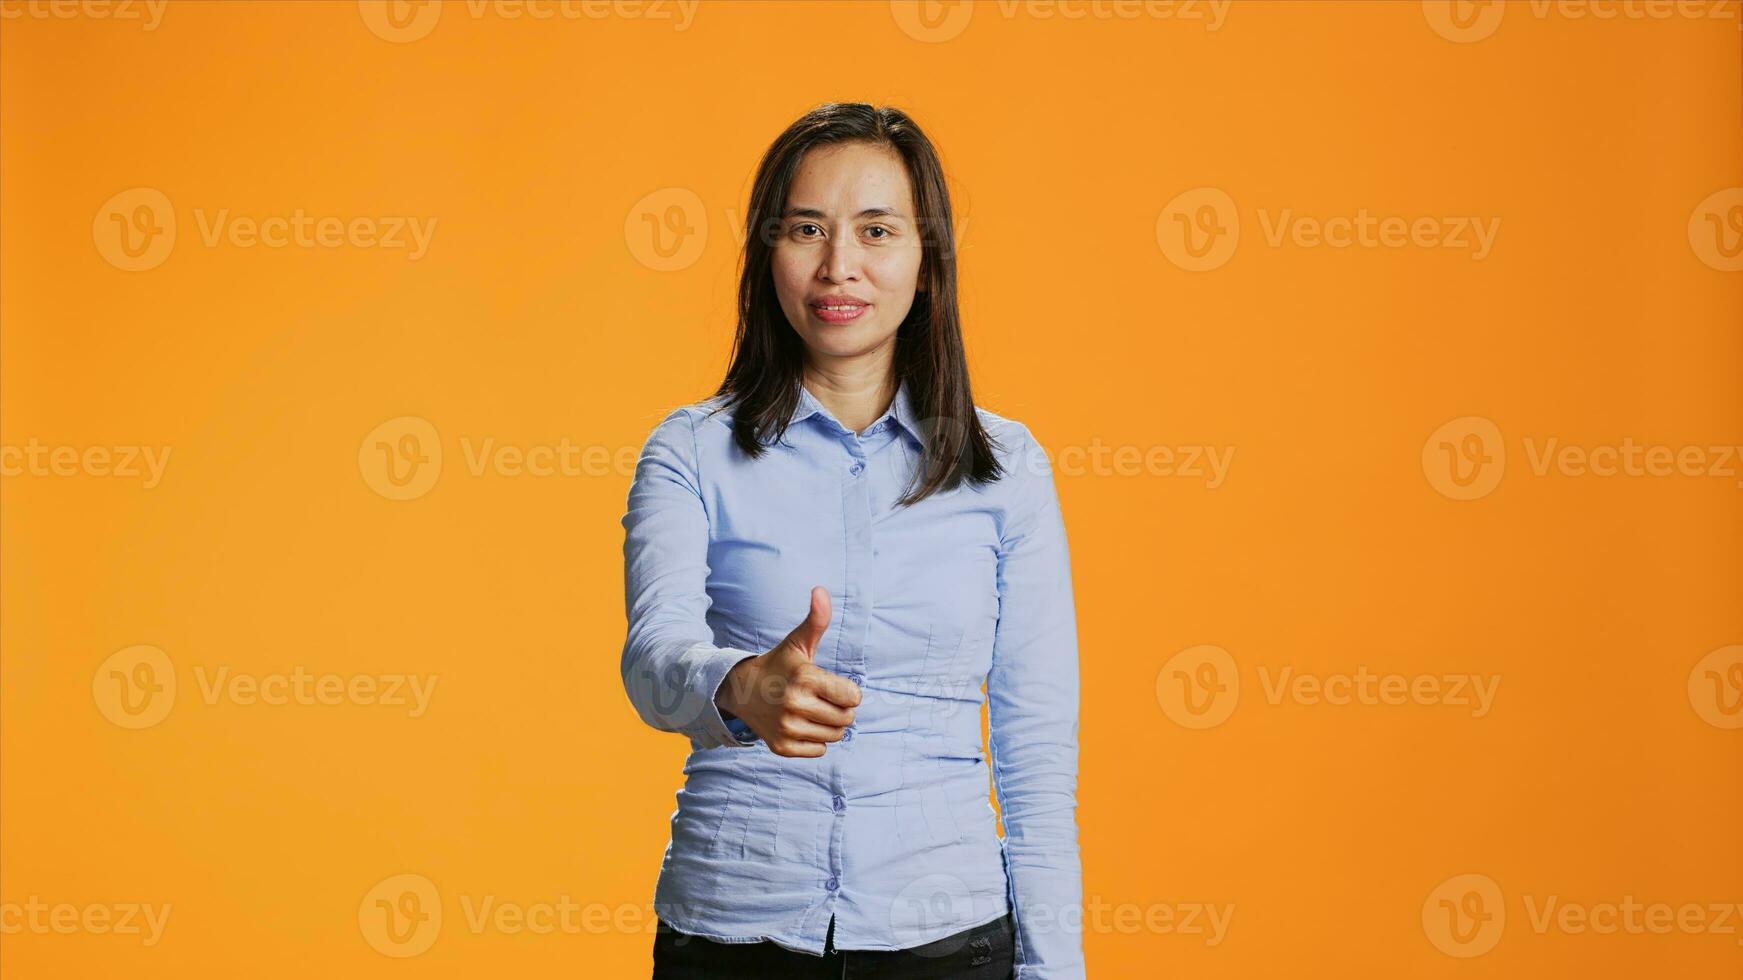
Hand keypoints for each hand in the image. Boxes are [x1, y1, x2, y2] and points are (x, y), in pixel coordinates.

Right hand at [715, 585, 862, 757]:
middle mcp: (795, 705)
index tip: (831, 685)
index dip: (848, 691)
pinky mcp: (782, 747)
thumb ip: (816, 619)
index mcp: (805, 678)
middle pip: (847, 718)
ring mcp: (787, 728)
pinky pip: (820, 749)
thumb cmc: (779, 665)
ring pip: (835, 736)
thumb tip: (821, 590)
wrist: (741, 691)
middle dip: (841, 708)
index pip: (853, 697)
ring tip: (812, 710)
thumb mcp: (798, 642)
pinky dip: (816, 740)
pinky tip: (801, 724)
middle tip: (821, 698)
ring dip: (830, 725)